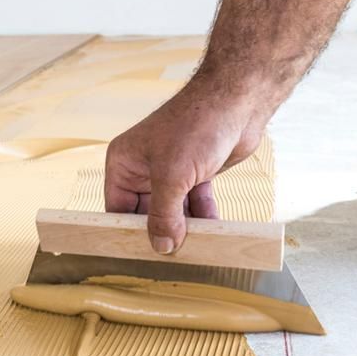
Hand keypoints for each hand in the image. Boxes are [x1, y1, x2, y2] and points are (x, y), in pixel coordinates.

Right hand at [104, 80, 265, 254]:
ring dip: (184, 227)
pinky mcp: (195, 174)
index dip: (128, 230)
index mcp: (123, 162)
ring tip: (196, 245)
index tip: (139, 254)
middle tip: (171, 254)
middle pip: (145, 213)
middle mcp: (143, 168)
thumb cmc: (197, 124)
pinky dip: (203, 217)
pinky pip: (194, 204)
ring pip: (172, 211)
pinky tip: (213, 229)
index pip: (117, 207)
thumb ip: (163, 215)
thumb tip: (160, 246)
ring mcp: (170, 171)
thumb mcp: (172, 175)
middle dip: (160, 231)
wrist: (239, 101)